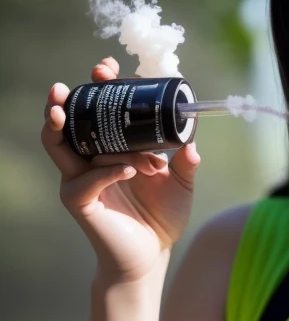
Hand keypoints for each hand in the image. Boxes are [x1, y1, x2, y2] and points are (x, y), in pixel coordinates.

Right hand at [41, 57, 201, 280]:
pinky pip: (87, 181)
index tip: (108, 67)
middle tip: (83, 80)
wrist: (153, 254)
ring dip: (69, 127)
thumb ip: (187, 161)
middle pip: (68, 122)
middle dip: (71, 98)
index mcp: (110, 148)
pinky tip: (127, 169)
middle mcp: (89, 160)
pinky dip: (107, 171)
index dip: (100, 88)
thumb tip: (193, 141)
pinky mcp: (80, 202)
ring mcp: (80, 180)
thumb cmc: (162, 216)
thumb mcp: (181, 182)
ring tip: (63, 110)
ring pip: (64, 146)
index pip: (98, 112)